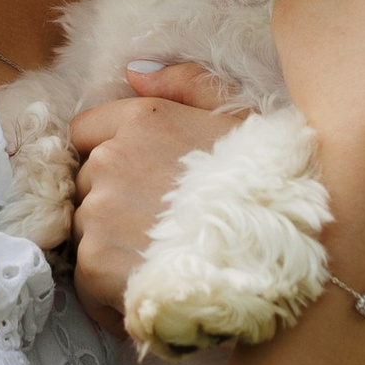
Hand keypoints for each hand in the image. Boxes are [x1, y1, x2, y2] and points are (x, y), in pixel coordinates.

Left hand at [69, 63, 246, 339]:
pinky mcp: (94, 263)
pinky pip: (88, 279)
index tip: (142, 182)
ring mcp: (98, 212)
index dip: (112, 157)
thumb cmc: (269, 190)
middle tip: (163, 228)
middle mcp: (111, 159)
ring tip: (164, 264)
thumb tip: (133, 71)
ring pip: (87, 231)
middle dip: (115, 202)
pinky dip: (111, 292)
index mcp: (143, 119)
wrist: (278, 262)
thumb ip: (188, 83)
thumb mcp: (244, 117)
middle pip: (88, 183)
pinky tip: (152, 292)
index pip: (86, 131)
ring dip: (114, 247)